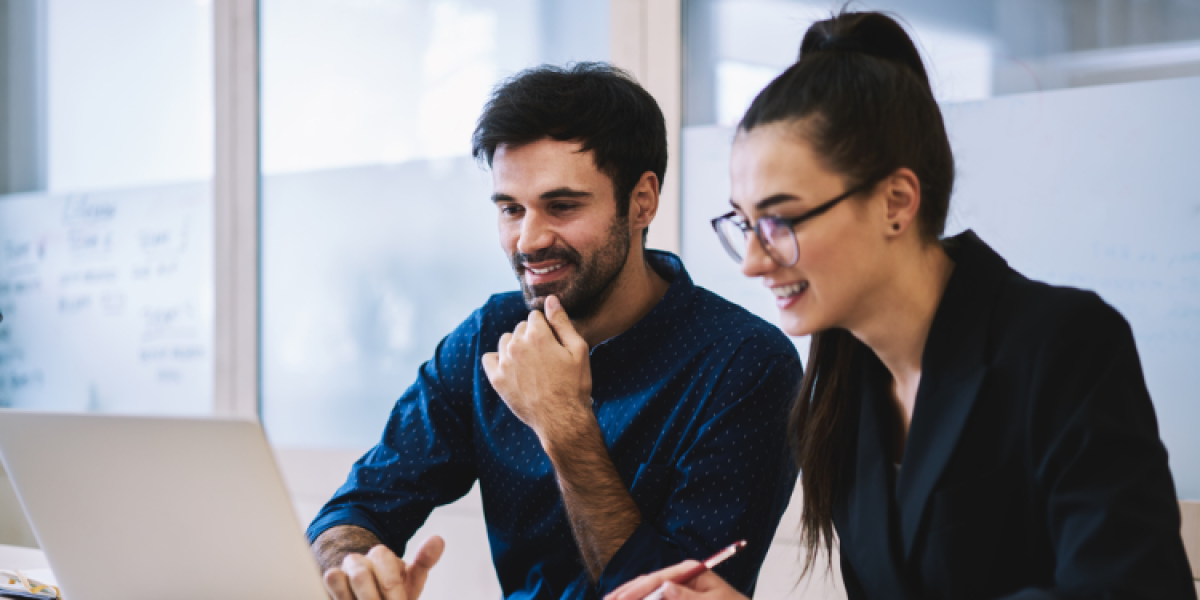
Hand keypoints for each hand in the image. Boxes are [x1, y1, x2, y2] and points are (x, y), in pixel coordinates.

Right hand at [322, 535, 444, 599]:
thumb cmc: (392, 594)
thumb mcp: (412, 581)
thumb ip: (424, 561)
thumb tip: (438, 539)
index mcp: (381, 556)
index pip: (384, 565)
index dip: (393, 591)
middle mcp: (359, 561)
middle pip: (360, 574)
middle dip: (373, 599)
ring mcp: (341, 572)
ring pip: (338, 577)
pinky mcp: (327, 584)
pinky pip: (326, 583)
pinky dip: (338, 597)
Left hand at [482, 295, 591, 437]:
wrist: (562, 419)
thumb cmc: (574, 384)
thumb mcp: (578, 349)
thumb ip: (562, 321)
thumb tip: (551, 299)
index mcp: (538, 334)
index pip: (535, 316)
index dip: (546, 328)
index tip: (553, 343)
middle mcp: (517, 344)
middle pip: (520, 328)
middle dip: (531, 337)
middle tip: (545, 358)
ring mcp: (504, 362)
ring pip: (505, 341)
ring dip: (515, 347)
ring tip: (530, 365)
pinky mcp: (497, 379)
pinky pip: (489, 358)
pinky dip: (498, 360)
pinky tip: (512, 369)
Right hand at [604, 560, 747, 599]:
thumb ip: (688, 597)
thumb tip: (664, 586)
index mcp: (690, 570)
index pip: (657, 579)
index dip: (636, 590)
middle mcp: (680, 576)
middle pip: (647, 583)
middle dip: (626, 593)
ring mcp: (675, 586)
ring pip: (647, 591)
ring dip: (628, 596)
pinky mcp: (674, 595)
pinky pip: (654, 598)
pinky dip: (640, 599)